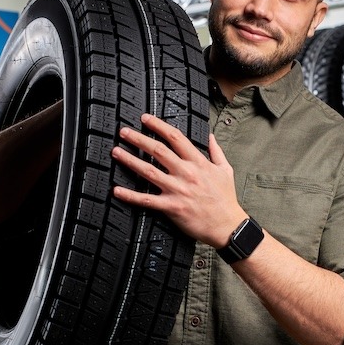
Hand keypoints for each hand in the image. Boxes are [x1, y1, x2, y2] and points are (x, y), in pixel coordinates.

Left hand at [112, 113, 245, 247]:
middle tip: (123, 132)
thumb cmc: (226, 198)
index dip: (158, 125)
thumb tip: (209, 136)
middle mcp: (186, 173)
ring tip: (116, 152)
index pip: (175, 137)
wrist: (227, 225)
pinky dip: (130, 195)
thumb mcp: (225, 170)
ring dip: (130, 160)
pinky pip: (146, 200)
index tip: (145, 119)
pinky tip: (116, 190)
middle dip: (138, 139)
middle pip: (158, 150)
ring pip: (148, 171)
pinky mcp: (172, 207)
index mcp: (198, 162)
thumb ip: (216, 151)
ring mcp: (177, 190)